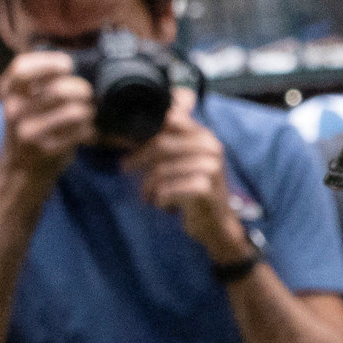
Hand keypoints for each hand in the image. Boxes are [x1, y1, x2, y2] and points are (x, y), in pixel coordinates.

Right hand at [0, 46, 95, 179]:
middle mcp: (14, 110)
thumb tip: (71, 58)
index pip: (23, 68)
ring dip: (87, 109)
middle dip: (80, 88)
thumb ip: (37, 78)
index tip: (66, 66)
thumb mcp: (22, 98)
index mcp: (7, 91)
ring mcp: (29, 132)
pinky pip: (80, 132)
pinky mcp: (46, 151)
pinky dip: (88, 129)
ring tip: (87, 111)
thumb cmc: (28, 123)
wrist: (20, 166)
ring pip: (73, 112)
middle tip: (85, 92)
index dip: (49, 62)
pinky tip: (85, 130)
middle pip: (58, 90)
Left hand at [132, 109, 256, 273]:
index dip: (147, 128)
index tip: (129, 141)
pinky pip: (167, 189)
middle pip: (161, 144)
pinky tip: (164, 205)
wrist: (217, 225)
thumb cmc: (195, 192)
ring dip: (148, 185)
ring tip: (147, 195)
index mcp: (204, 135)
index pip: (171, 118)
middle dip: (139, 157)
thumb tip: (132, 127)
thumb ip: (169, 140)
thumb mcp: (185, 160)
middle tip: (125, 167)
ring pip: (161, 170)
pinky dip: (160, 199)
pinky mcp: (205, 189)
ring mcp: (210, 167)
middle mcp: (210, 147)